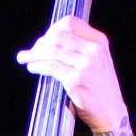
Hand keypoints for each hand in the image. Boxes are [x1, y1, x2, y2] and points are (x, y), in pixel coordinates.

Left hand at [17, 17, 126, 133]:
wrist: (111, 112)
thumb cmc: (101, 88)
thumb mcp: (99, 60)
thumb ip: (81, 47)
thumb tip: (51, 40)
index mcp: (99, 41)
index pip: (70, 23)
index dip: (52, 29)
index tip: (43, 39)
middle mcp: (94, 50)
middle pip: (58, 36)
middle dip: (40, 43)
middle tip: (30, 51)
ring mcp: (86, 65)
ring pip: (52, 52)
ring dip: (34, 55)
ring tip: (24, 59)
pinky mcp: (77, 80)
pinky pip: (51, 67)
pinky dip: (37, 66)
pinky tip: (32, 68)